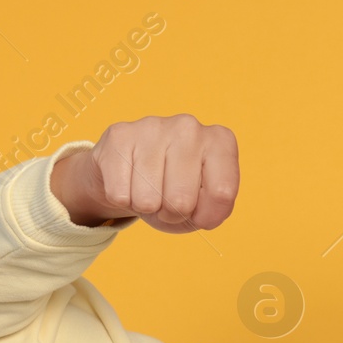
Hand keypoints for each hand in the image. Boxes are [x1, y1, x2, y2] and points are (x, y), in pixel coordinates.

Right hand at [50, 114, 238, 233]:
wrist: (132, 170)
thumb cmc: (175, 191)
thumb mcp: (204, 205)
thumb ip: (213, 211)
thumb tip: (195, 211)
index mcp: (220, 141)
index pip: (222, 193)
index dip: (207, 216)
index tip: (200, 212)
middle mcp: (189, 127)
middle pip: (182, 201)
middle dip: (173, 214)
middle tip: (168, 200)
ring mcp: (153, 126)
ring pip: (148, 200)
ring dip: (146, 207)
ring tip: (148, 188)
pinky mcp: (119, 135)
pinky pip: (120, 195)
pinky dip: (123, 200)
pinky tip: (128, 181)